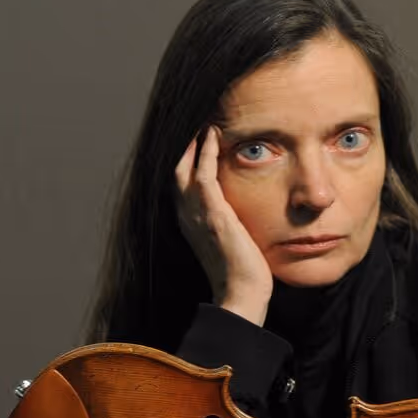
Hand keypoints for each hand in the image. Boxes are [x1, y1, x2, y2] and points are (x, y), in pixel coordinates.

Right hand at [175, 126, 272, 325]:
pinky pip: (203, 175)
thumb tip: (238, 215)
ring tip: (203, 122)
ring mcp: (197, 215)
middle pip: (175, 171)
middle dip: (183, 147)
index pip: (180, 185)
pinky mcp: (214, 214)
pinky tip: (213, 135)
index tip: (194, 141)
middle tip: (195, 124)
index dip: (184, 162)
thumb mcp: (229, 242)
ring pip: (184, 168)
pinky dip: (205, 152)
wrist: (241, 294)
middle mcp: (186, 217)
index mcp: (189, 224)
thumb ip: (226, 224)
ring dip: (193, 143)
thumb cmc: (240, 274)